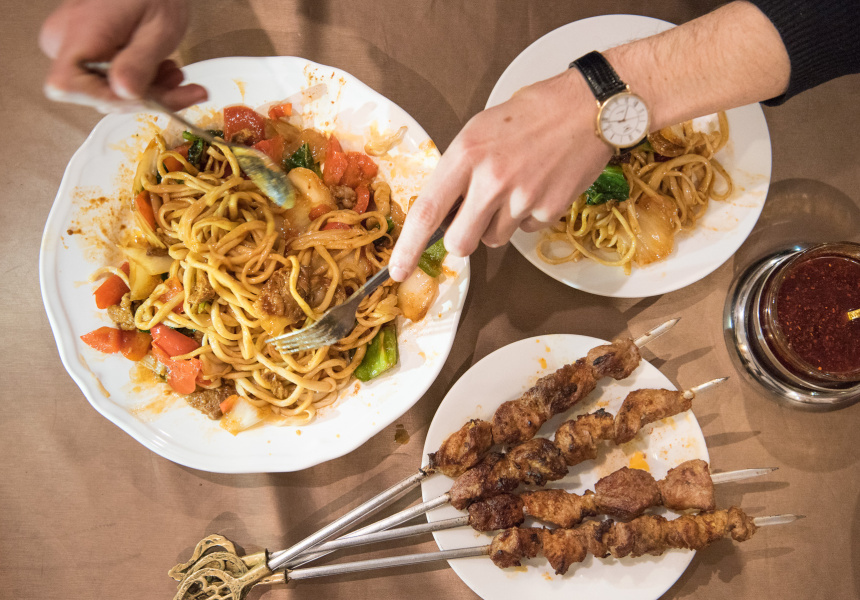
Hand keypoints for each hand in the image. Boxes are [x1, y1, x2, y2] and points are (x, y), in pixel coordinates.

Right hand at [39, 0, 205, 111]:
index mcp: (77, 34)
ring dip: (150, 90)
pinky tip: (165, 71)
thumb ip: (139, 62)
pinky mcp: (91, 53)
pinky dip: (144, 81)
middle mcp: (66, 43)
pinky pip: (114, 80)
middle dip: (145, 97)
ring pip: (111, 90)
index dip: (108, 100)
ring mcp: (77, 48)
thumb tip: (124, 93)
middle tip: (181, 90)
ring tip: (176, 75)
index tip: (146, 97)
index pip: (67, 85)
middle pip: (98, 93)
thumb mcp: (158, 30)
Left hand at [388, 69, 610, 280]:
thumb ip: (459, 170)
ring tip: (515, 188)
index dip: (409, 247)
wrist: (589, 107)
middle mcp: (491, 179)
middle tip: (471, 222)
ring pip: (494, 239)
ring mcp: (522, 197)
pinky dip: (528, 217)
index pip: (427, 211)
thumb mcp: (481, 130)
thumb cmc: (532, 113)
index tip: (397, 269)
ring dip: (498, 225)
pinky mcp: (549, 209)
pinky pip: (526, 230)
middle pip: (460, 242)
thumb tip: (443, 211)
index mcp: (466, 154)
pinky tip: (539, 187)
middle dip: (461, 240)